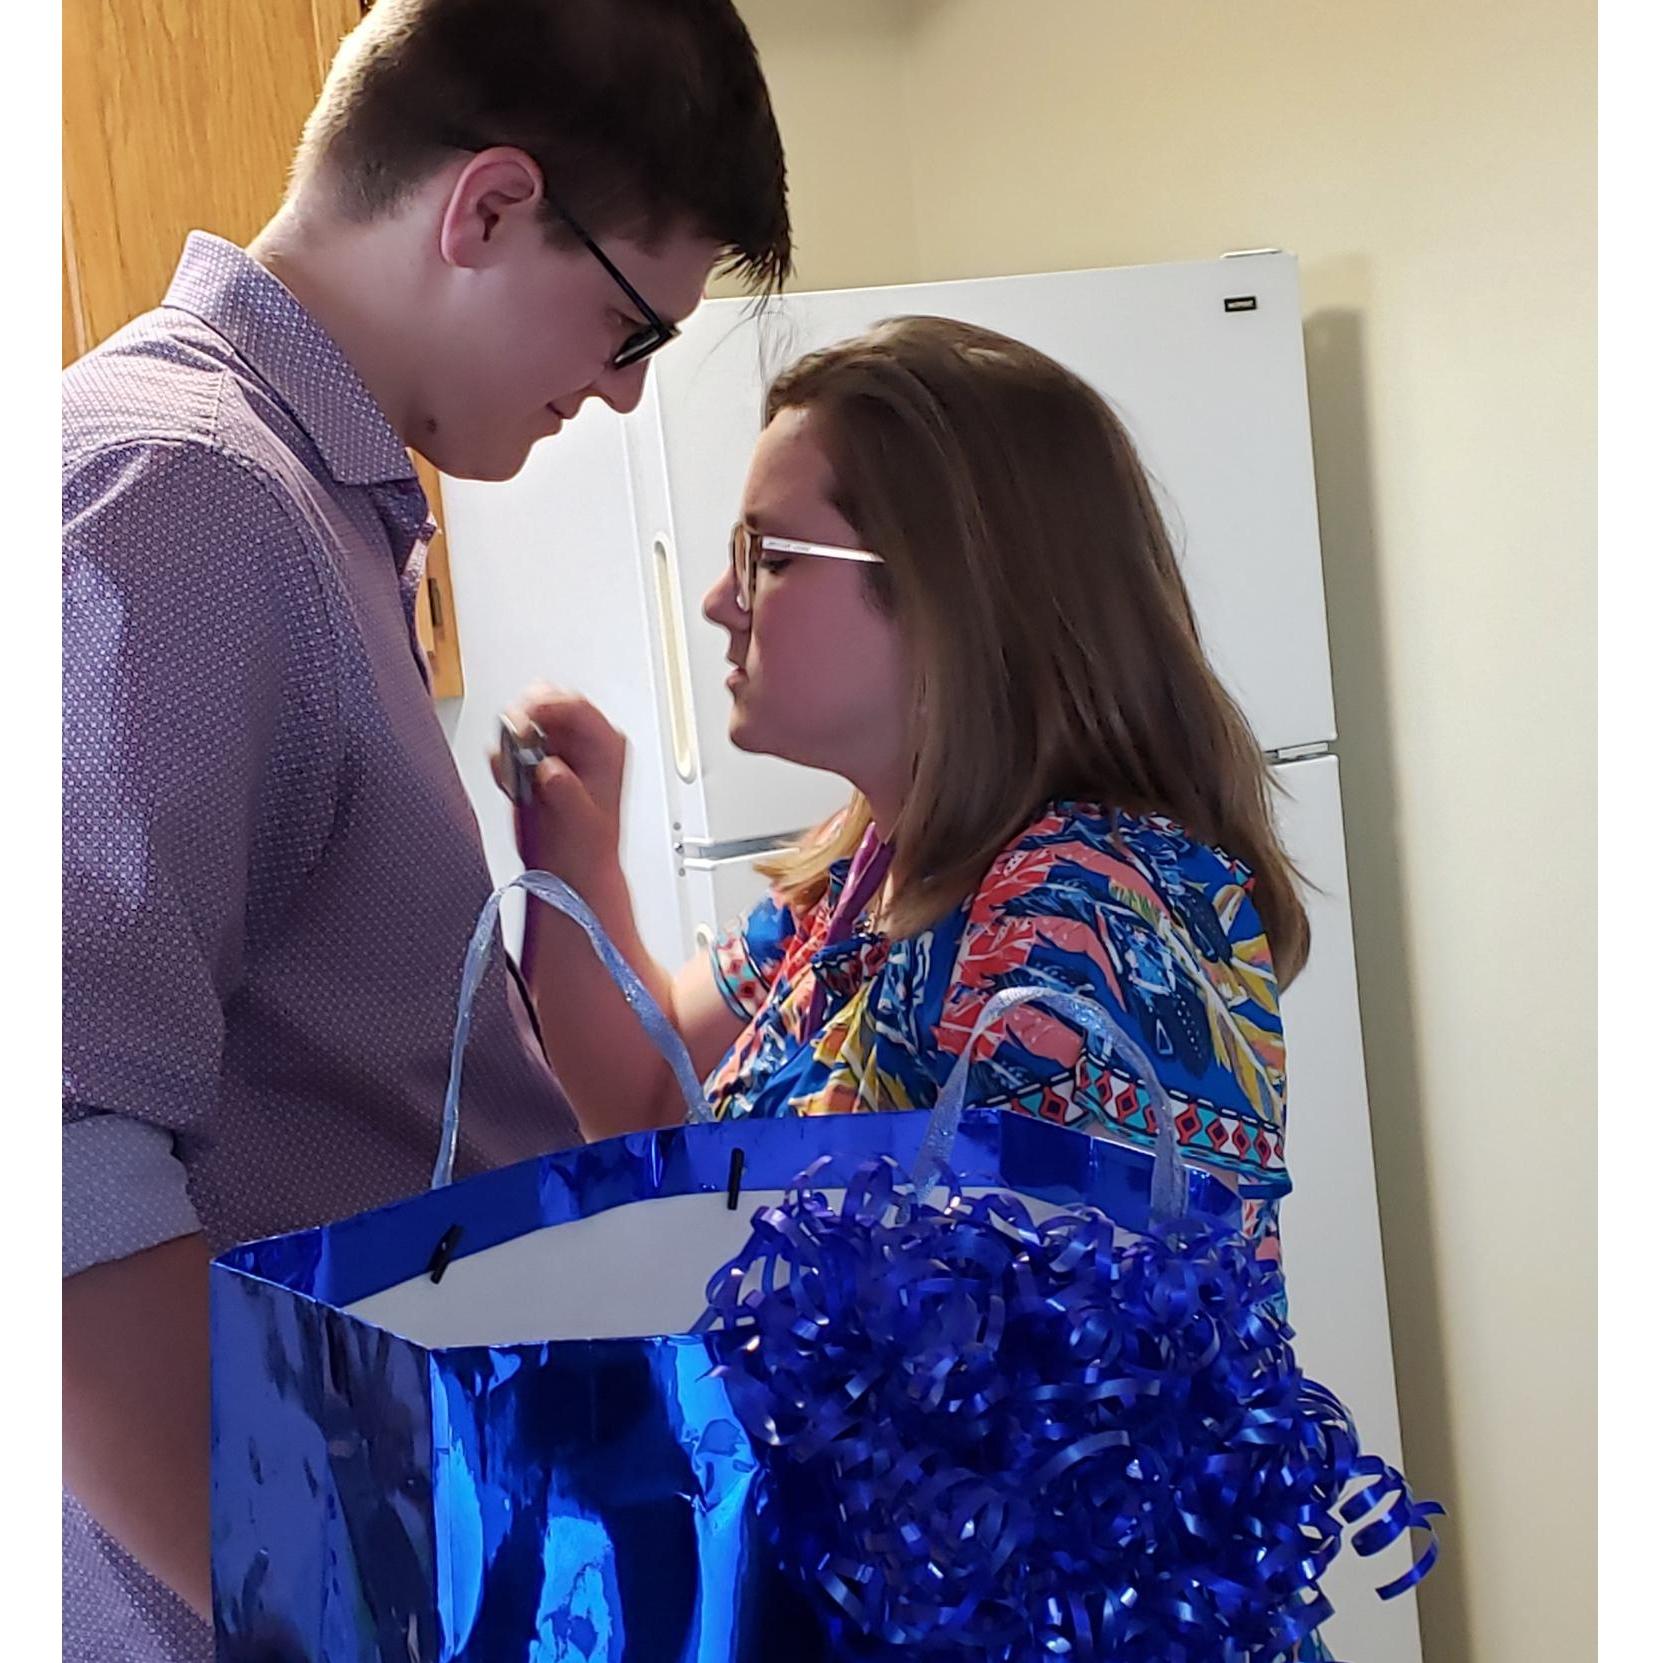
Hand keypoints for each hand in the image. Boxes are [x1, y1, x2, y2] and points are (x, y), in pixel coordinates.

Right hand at [494, 686, 627, 895]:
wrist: (568, 873)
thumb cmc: (585, 851)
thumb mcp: (580, 820)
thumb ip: (564, 788)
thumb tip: (550, 768)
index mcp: (607, 746)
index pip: (577, 706)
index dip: (546, 707)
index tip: (523, 720)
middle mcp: (584, 742)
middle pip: (547, 705)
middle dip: (524, 722)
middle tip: (512, 743)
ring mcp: (557, 749)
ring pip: (523, 722)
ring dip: (510, 744)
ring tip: (515, 776)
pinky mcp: (533, 760)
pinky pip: (508, 745)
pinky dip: (502, 760)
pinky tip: (512, 784)